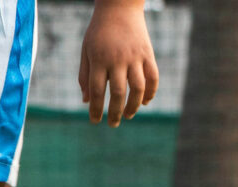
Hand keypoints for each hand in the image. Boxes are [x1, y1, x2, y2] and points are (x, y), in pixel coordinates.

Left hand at [78, 2, 158, 126]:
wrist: (119, 7)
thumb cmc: (98, 32)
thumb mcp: (85, 52)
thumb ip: (84, 76)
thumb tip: (87, 101)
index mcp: (99, 61)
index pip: (97, 91)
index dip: (96, 109)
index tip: (95, 121)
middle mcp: (117, 60)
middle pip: (117, 93)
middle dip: (115, 112)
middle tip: (113, 124)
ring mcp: (135, 57)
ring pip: (137, 88)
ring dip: (134, 105)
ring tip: (129, 115)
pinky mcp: (148, 53)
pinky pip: (153, 76)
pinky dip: (151, 91)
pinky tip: (146, 102)